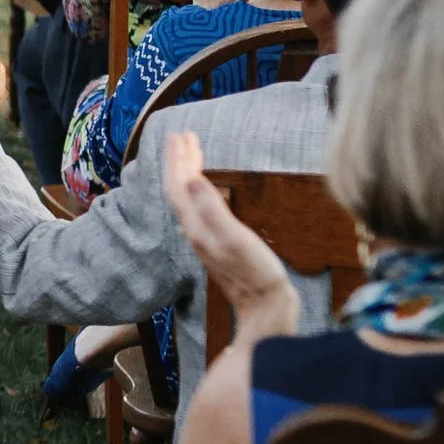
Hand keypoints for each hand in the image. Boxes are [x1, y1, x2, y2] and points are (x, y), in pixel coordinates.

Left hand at [160, 124, 294, 324]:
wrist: (267, 308)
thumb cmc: (256, 274)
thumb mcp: (234, 237)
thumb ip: (211, 207)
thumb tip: (190, 176)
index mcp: (196, 227)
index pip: (177, 186)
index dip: (176, 159)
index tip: (179, 134)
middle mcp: (195, 232)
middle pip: (179, 190)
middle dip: (180, 161)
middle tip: (184, 135)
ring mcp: (206, 239)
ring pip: (189, 198)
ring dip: (188, 172)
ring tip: (193, 151)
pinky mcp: (218, 243)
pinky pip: (200, 207)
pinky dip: (201, 188)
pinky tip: (203, 187)